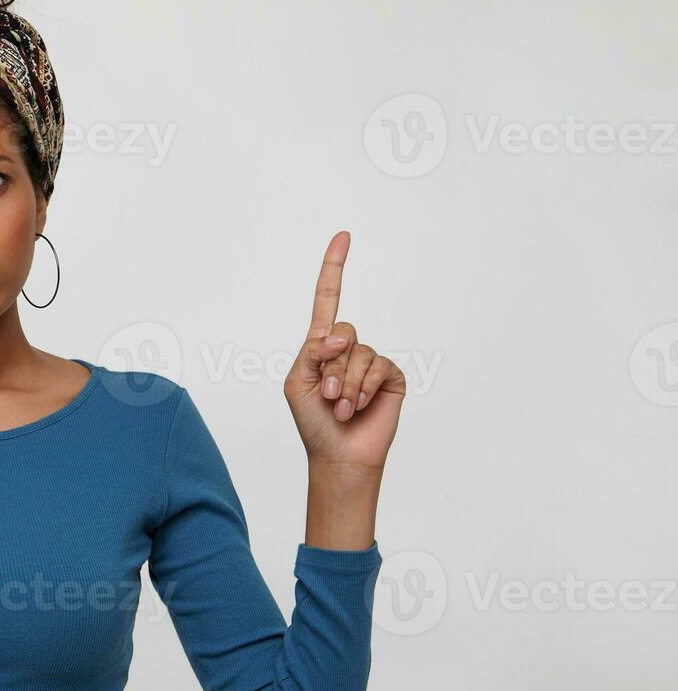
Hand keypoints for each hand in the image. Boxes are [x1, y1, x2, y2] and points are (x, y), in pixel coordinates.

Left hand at [284, 231, 406, 472]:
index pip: (329, 299)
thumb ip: (313, 352)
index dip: (334, 268)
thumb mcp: (298, 382)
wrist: (338, 454)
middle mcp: (348, 349)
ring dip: (347, 385)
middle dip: (332, 368)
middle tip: (328, 396)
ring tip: (341, 408)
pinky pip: (380, 366)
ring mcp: (371, 362)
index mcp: (320, 346)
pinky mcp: (391, 376)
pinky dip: (365, 388)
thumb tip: (339, 335)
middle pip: (344, 331)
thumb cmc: (312, 421)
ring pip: (360, 353)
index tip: (344, 236)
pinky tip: (358, 407)